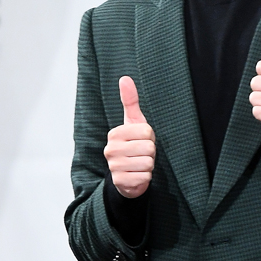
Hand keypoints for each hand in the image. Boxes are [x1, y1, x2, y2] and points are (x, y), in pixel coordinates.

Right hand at [103, 77, 155, 197]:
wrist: (128, 174)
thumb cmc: (133, 144)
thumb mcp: (133, 122)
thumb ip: (130, 101)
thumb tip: (125, 78)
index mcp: (114, 134)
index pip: (147, 132)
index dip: (150, 137)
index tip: (141, 140)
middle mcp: (110, 149)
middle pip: (149, 147)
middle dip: (150, 152)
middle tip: (141, 153)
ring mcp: (114, 167)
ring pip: (148, 162)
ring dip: (149, 164)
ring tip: (140, 163)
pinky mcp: (121, 182)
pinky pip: (145, 177)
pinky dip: (146, 177)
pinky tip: (138, 174)